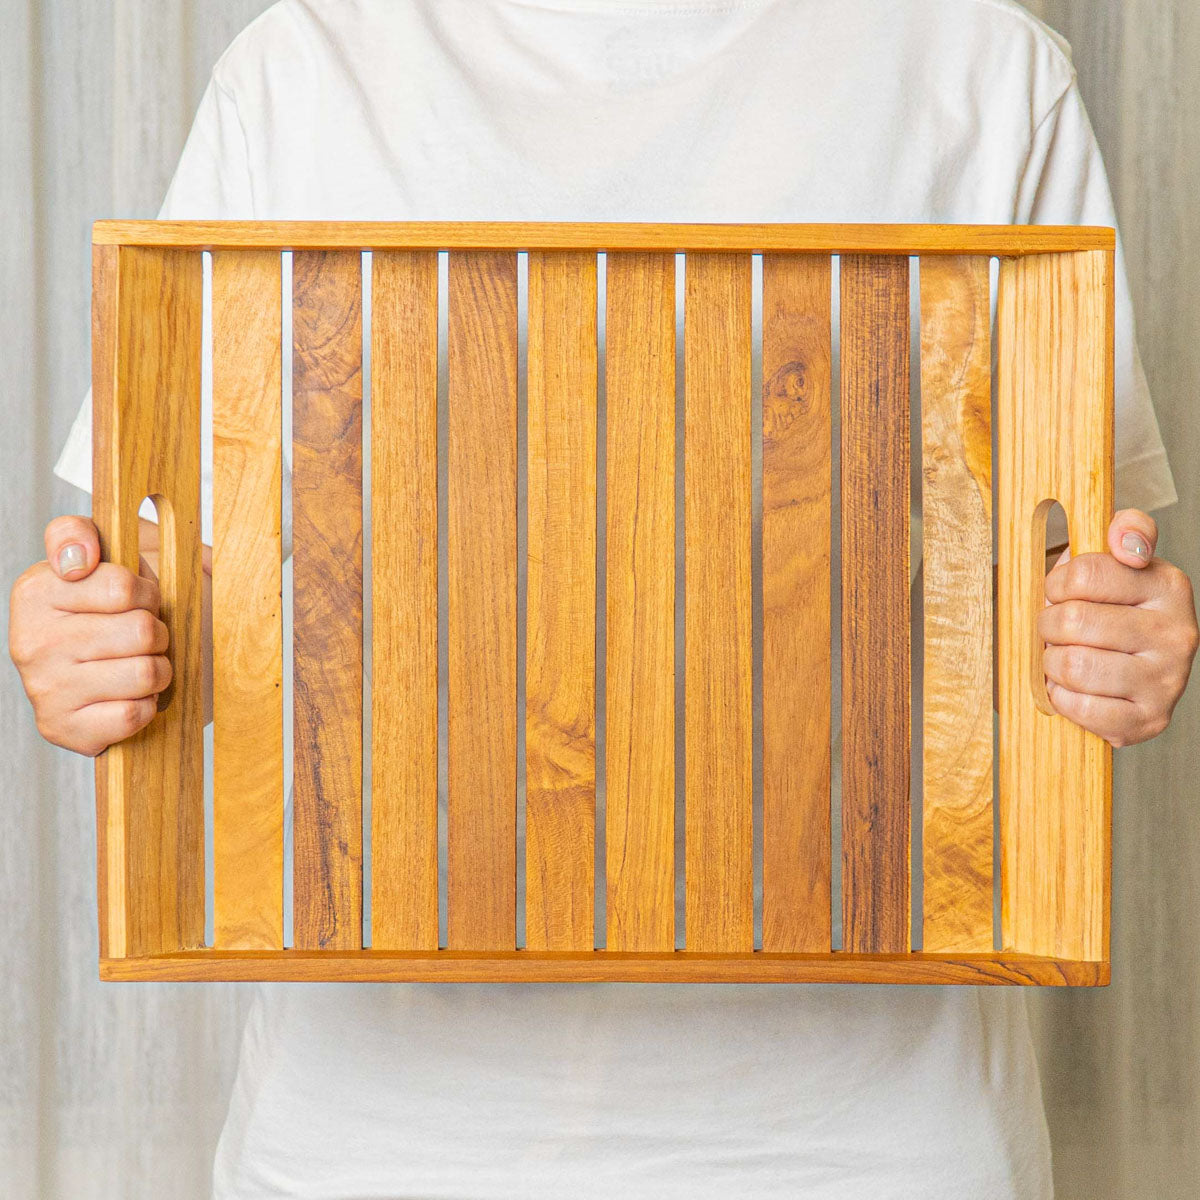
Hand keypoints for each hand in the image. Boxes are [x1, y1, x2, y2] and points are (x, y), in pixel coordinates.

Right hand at [7, 516, 170, 755]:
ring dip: (159, 670)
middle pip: (142, 631)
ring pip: (145, 674)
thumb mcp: (106, 553)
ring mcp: (43, 688)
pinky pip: (133, 715)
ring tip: (140, 664)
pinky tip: (130, 695)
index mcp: (36, 590)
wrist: (111, 670)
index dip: (149, 593)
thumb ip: (82, 532)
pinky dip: (147, 706)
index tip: (136, 598)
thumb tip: (78, 556)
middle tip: (143, 637)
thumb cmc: (116, 610)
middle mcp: (29, 640)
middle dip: (158, 634)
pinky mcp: (62, 728)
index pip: (124, 586)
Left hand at [1037, 508, 1198, 746]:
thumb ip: (1123, 530)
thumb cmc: (1110, 611)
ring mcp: (1168, 679)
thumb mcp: (1114, 560)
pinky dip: (1062, 698)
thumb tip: (1125, 541)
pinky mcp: (1149, 719)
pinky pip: (1080, 707)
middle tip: (1057, 631)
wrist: (1128, 674)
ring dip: (1052, 663)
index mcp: (1167, 585)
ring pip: (1073, 665)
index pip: (1084, 574)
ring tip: (1065, 657)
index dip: (1056, 585)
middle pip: (1072, 621)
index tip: (1061, 592)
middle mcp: (1178, 632)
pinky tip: (1074, 688)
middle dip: (1048, 626)